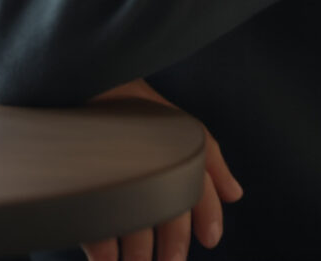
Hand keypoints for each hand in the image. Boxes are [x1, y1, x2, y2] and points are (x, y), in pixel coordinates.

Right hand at [82, 79, 243, 260]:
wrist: (88, 78)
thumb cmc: (137, 108)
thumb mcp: (181, 128)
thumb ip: (211, 162)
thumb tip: (236, 195)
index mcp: (175, 144)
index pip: (198, 185)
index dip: (208, 215)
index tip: (210, 241)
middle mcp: (150, 155)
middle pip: (167, 210)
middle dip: (170, 246)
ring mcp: (117, 162)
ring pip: (134, 219)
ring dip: (136, 252)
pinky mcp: (85, 169)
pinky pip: (94, 213)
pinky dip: (99, 243)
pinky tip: (102, 258)